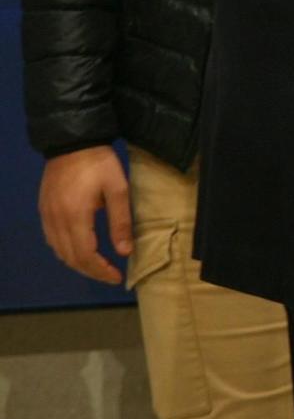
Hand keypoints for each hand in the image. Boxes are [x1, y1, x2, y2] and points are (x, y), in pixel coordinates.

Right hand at [39, 146, 131, 284]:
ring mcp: (47, 216)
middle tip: (110, 275)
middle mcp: (56, 221)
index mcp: (75, 216)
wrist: (72, 141)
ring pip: (59, 251)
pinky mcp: (44, 210)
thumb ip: (120, 221)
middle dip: (91, 271)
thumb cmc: (99, 163)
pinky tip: (80, 250)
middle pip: (70, 258)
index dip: (100, 270)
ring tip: (99, 266)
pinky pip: (52, 240)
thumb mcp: (118, 189)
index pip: (85, 255)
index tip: (117, 277)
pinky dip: (66, 251)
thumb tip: (125, 252)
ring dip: (78, 263)